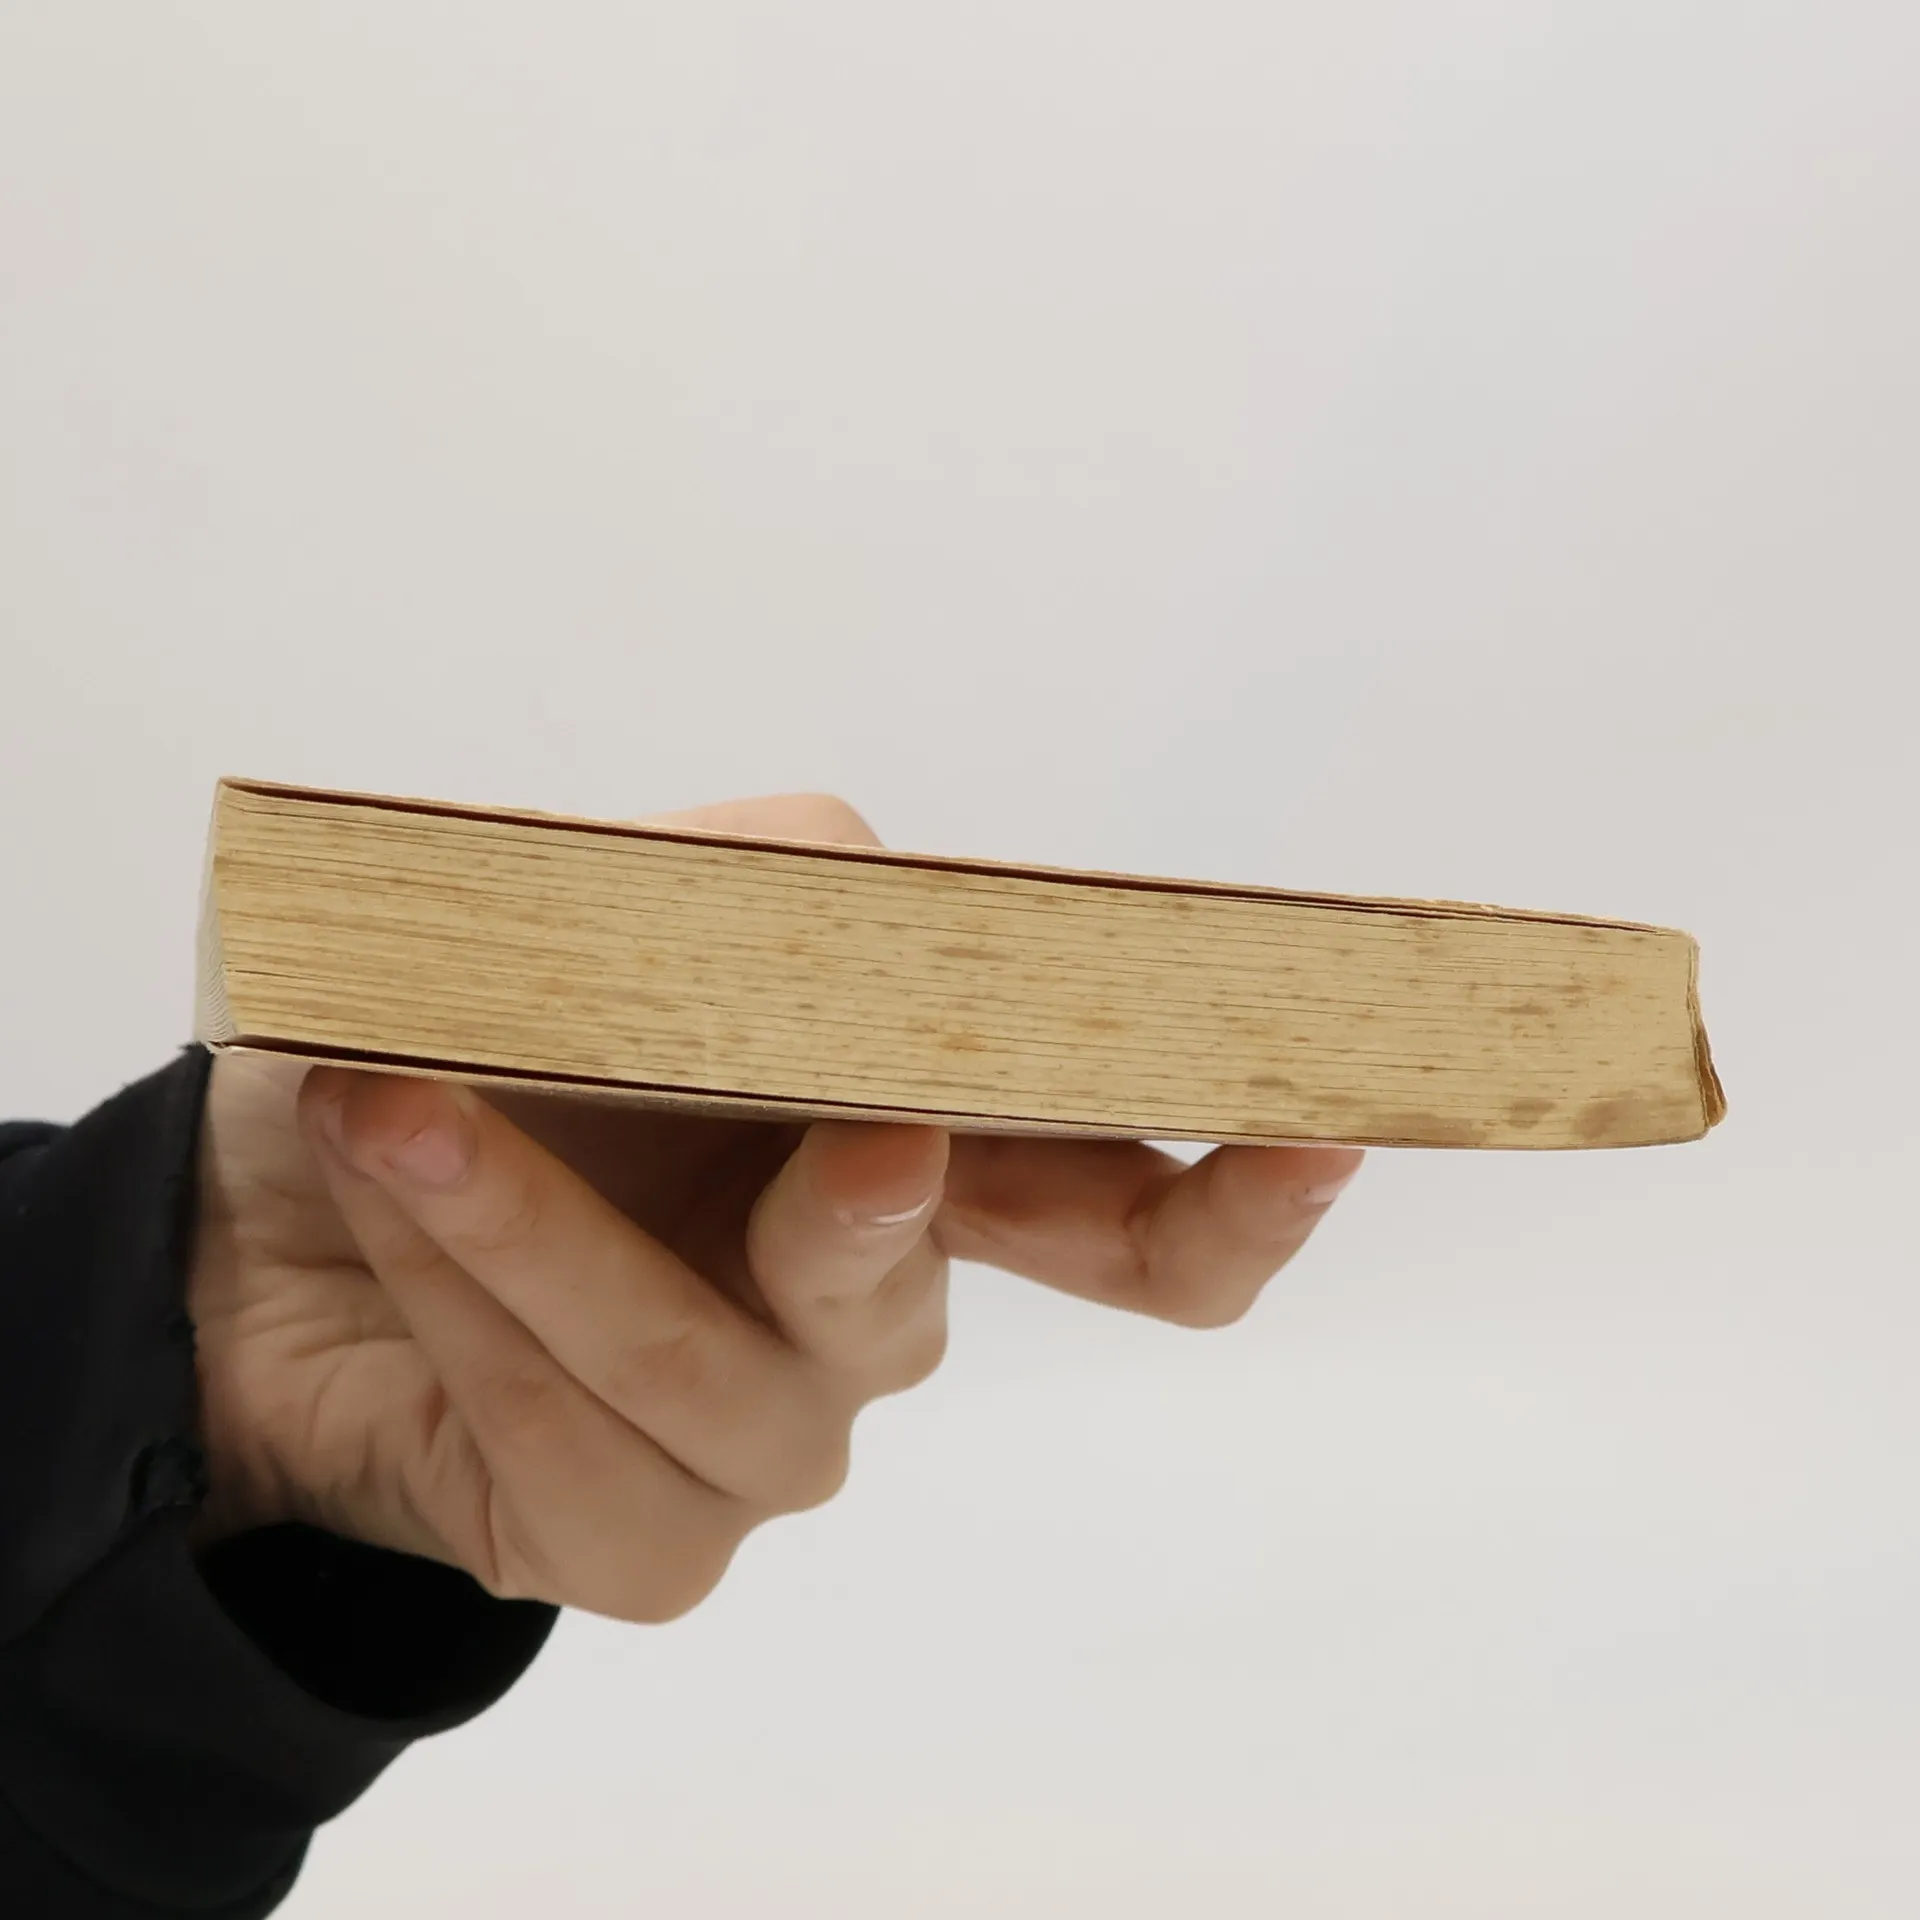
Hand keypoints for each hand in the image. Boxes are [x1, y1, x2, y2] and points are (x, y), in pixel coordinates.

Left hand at [187, 795, 1363, 1621]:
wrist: (283, 1187)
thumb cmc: (480, 1034)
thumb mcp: (627, 907)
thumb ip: (780, 882)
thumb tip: (873, 898)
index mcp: (921, 1162)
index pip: (1128, 1208)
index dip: (1238, 1191)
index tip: (1319, 1128)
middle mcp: (872, 1315)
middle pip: (931, 1302)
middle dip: (875, 1218)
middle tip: (864, 1145)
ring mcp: (765, 1442)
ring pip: (716, 1367)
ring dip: (544, 1223)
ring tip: (399, 1106)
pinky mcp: (641, 1543)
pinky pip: (582, 1446)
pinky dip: (470, 1298)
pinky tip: (392, 1203)